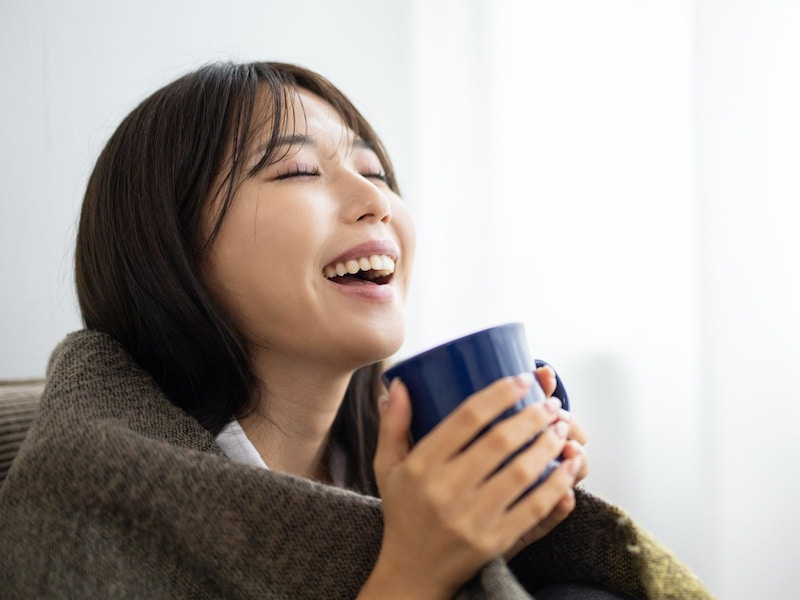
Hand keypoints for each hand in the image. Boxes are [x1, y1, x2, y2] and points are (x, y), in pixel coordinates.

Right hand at [360, 373, 583, 598]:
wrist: (411, 573)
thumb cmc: (403, 511)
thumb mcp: (388, 467)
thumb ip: (392, 424)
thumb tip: (399, 382)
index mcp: (422, 465)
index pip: (466, 417)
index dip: (500, 393)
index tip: (523, 379)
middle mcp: (446, 490)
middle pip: (500, 441)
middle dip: (533, 416)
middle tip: (551, 403)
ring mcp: (472, 518)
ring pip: (522, 472)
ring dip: (549, 445)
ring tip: (562, 428)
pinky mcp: (494, 542)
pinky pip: (534, 508)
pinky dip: (557, 485)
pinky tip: (569, 467)